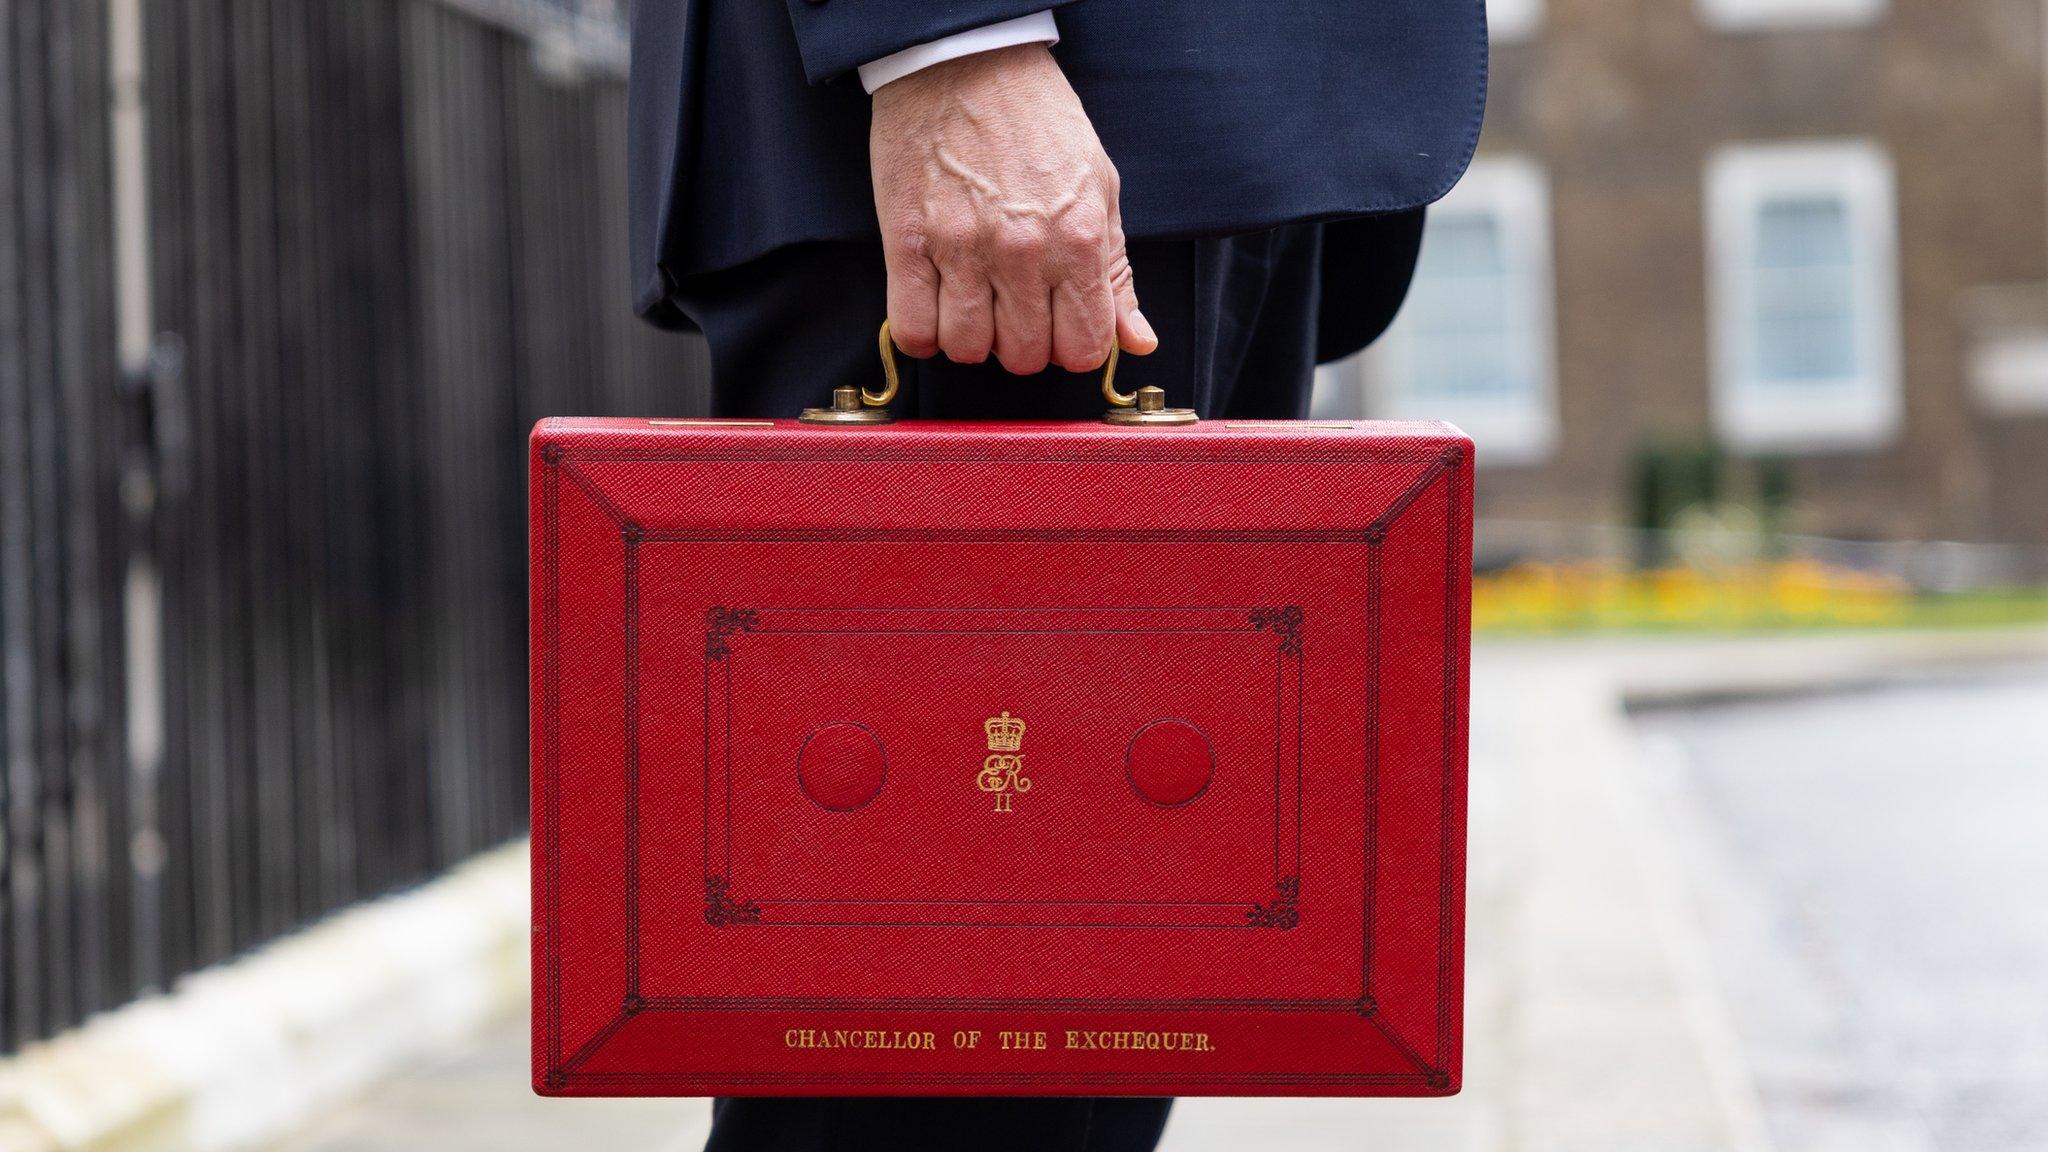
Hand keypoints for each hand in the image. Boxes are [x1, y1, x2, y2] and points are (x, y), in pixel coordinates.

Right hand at [869, 43, 1156, 374]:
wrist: (966, 61)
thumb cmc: (1035, 117)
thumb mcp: (1100, 186)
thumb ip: (1116, 270)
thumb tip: (1139, 340)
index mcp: (1079, 237)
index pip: (1085, 347)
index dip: (1074, 346)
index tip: (1060, 327)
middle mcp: (1023, 251)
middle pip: (1025, 356)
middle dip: (1022, 343)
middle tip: (1014, 308)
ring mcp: (961, 248)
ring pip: (967, 349)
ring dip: (971, 339)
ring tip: (973, 302)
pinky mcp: (906, 242)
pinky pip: (912, 329)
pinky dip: (923, 333)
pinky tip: (935, 306)